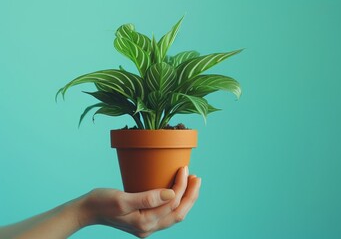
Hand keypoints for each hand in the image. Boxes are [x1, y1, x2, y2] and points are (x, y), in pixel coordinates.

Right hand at [76, 166, 200, 237]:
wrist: (86, 211)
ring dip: (186, 198)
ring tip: (192, 182)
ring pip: (174, 214)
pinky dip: (176, 201)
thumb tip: (171, 194)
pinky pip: (167, 212)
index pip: (172, 204)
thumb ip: (147, 198)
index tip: (184, 169)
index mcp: (145, 223)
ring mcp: (147, 226)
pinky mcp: (145, 220)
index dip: (182, 186)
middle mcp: (149, 228)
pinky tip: (178, 190)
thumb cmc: (101, 202)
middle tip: (197, 177)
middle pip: (178, 213)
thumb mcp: (122, 199)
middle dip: (191, 195)